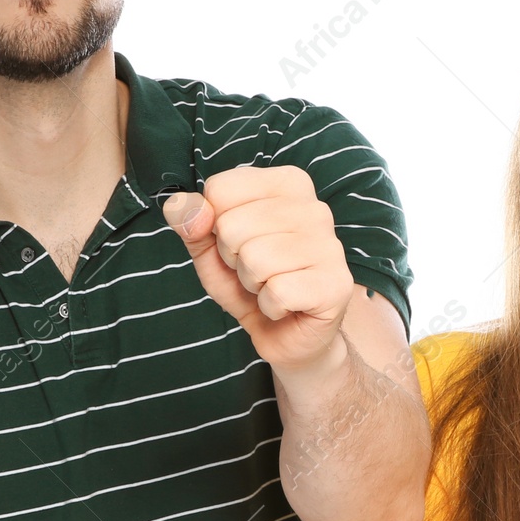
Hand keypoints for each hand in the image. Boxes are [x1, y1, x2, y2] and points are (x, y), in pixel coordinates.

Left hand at [164, 165, 355, 374]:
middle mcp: (314, 207)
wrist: (288, 336)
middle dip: (233, 260)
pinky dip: (270, 307)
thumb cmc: (252, 284)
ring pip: (254, 260)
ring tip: (271, 286)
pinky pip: (277, 292)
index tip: (240, 244)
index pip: (220, 190)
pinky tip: (286, 306)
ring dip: (252, 285)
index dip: (215, 226)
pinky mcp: (336, 284)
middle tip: (257, 272)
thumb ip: (191, 222)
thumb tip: (183, 206)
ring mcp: (330, 245)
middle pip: (232, 226)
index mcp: (286, 184)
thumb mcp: (211, 250)